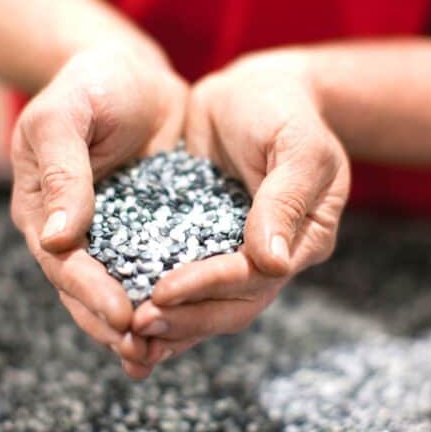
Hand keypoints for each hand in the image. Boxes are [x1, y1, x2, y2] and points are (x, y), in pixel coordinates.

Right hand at [11, 43, 186, 378]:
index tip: (123, 316)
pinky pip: (160, 263)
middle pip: (90, 289)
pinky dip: (171, 293)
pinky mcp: (153, 224)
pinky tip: (191, 316)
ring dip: (143, 321)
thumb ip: (61, 171)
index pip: (64, 263)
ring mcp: (117, 230)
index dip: (90, 293)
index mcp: (46, 208)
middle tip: (145, 352)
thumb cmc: (91, 86)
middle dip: (115, 323)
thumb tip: (58, 236)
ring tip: (165, 353)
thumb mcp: (65, 116)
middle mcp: (80, 229)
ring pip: (125, 285)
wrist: (132, 75)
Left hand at [130, 50, 349, 362]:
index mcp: (303, 238)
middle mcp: (271, 255)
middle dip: (186, 317)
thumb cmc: (284, 110)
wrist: (255, 92)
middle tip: (137, 326)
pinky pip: (184, 274)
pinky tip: (127, 311)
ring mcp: (237, 250)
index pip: (256, 277)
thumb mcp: (297, 145)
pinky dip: (162, 300)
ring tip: (127, 338)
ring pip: (207, 302)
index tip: (164, 291)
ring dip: (171, 323)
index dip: (210, 286)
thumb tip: (274, 263)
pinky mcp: (205, 237)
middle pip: (232, 304)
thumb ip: (286, 200)